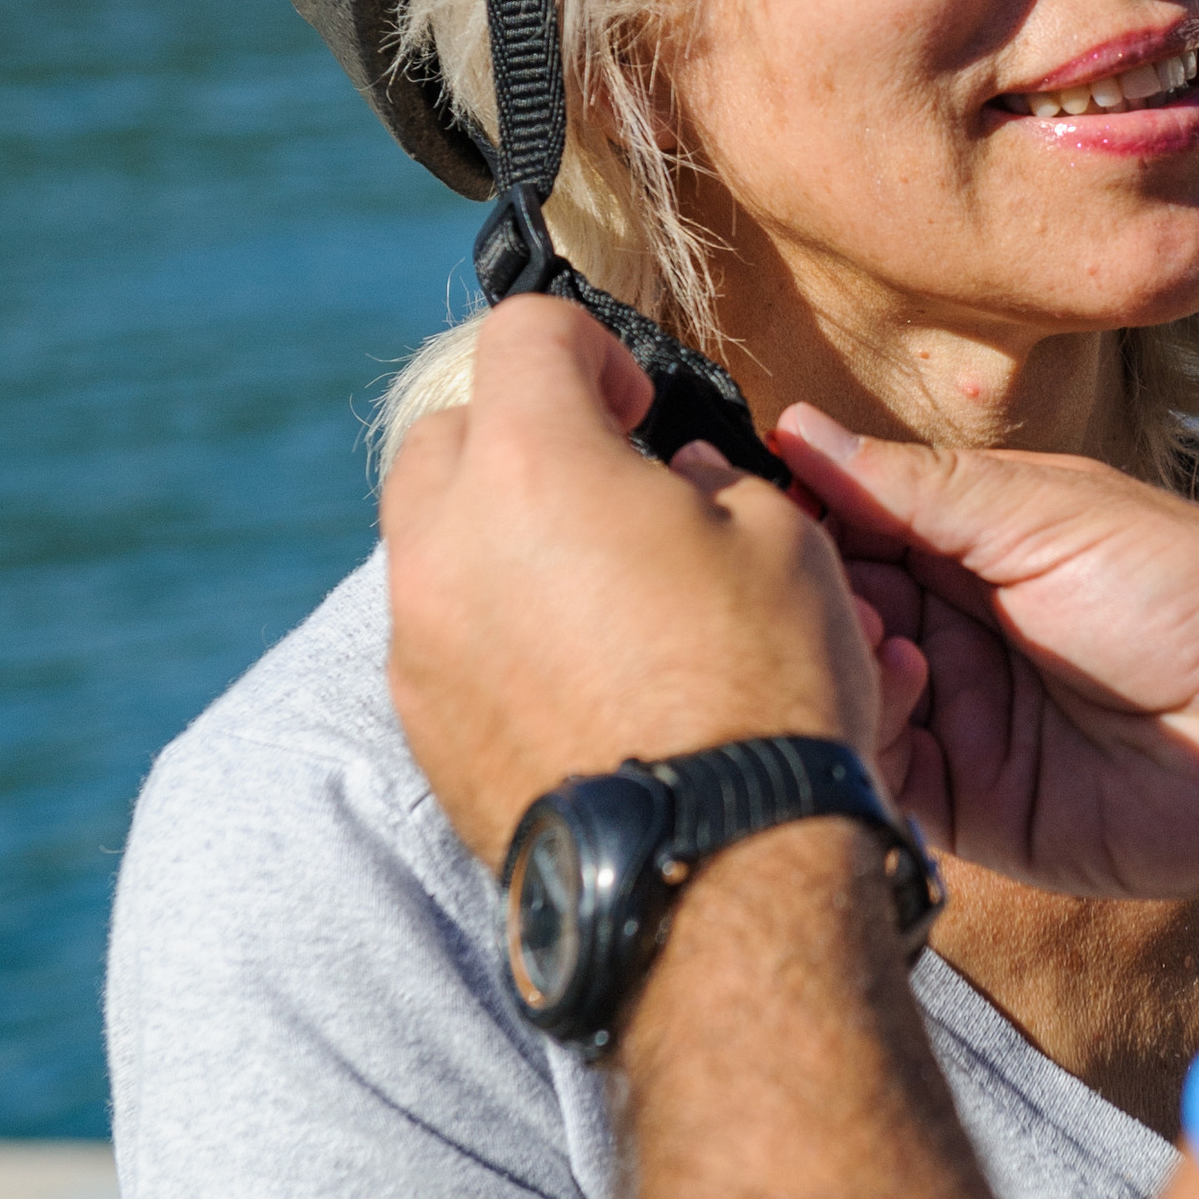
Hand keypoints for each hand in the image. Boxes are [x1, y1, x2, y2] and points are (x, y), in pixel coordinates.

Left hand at [381, 299, 917, 869]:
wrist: (709, 866)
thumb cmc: (761, 688)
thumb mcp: (779, 539)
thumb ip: (705, 479)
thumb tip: (669, 483)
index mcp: (532, 463)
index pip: (524, 331)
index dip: (591, 346)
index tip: (638, 403)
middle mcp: (446, 541)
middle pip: (449, 435)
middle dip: (522, 438)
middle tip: (604, 486)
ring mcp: (418, 640)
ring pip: (432, 541)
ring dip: (499, 536)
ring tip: (591, 588)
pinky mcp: (421, 727)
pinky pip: (437, 636)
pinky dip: (490, 627)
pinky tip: (572, 673)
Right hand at [772, 410, 1198, 897]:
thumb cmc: (1196, 587)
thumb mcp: (1046, 511)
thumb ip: (916, 488)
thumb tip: (793, 428)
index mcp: (973, 550)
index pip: (848, 529)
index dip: (795, 514)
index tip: (732, 489)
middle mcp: (955, 636)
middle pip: (832, 616)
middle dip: (805, 593)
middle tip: (794, 571)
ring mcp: (961, 725)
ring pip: (845, 697)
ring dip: (838, 659)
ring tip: (869, 627)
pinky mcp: (975, 810)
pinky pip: (885, 778)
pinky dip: (869, 734)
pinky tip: (900, 686)